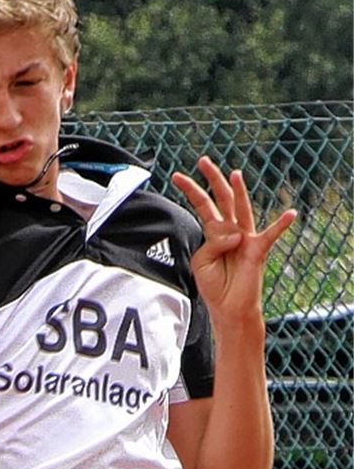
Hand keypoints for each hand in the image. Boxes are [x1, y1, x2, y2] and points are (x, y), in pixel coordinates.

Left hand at [171, 157, 296, 324]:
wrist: (227, 307)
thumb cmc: (214, 283)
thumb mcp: (202, 261)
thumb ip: (211, 243)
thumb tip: (233, 233)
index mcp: (214, 232)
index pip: (203, 205)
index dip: (191, 190)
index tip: (177, 176)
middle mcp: (231, 230)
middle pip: (222, 199)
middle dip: (213, 180)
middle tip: (203, 160)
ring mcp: (245, 238)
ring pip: (241, 209)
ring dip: (239, 191)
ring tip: (235, 173)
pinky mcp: (257, 250)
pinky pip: (270, 235)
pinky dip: (280, 225)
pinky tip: (290, 214)